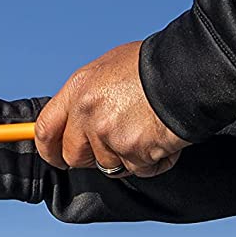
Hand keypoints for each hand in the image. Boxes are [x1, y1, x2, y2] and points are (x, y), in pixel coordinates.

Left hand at [34, 41, 188, 177]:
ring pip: (108, 166)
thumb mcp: (109, 69)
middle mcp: (88, 115)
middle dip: (91, 157)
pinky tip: (163, 138)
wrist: (190, 72)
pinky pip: (138, 170)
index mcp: (78, 90)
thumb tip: (77, 120)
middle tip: (114, 144)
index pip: (45, 129)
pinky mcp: (134, 154)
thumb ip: (88, 97)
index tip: (56, 156)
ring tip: (147, 129)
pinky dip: (152, 161)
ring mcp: (109, 136)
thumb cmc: (154, 66)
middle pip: (73, 156)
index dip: (48, 148)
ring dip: (128, 157)